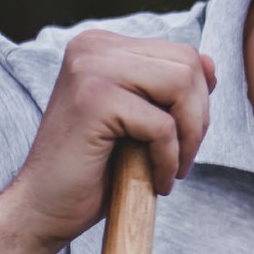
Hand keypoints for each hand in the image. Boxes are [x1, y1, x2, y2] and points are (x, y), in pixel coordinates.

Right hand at [0, 29, 215, 249]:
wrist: (44, 208)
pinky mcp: (94, 99)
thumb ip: (171, 90)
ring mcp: (90, 68)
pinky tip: (156, 181)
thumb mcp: (141, 121)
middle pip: (187, 65)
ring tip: (171, 169)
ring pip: (181, 87)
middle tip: (181, 158)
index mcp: (103, 45)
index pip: (182, 54)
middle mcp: (93, 46)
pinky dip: (169, 160)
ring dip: (189, 138)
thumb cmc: (95, 169)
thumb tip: (210, 62)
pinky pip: (163, 126)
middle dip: (198, 118)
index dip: (197, 102)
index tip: (182, 139)